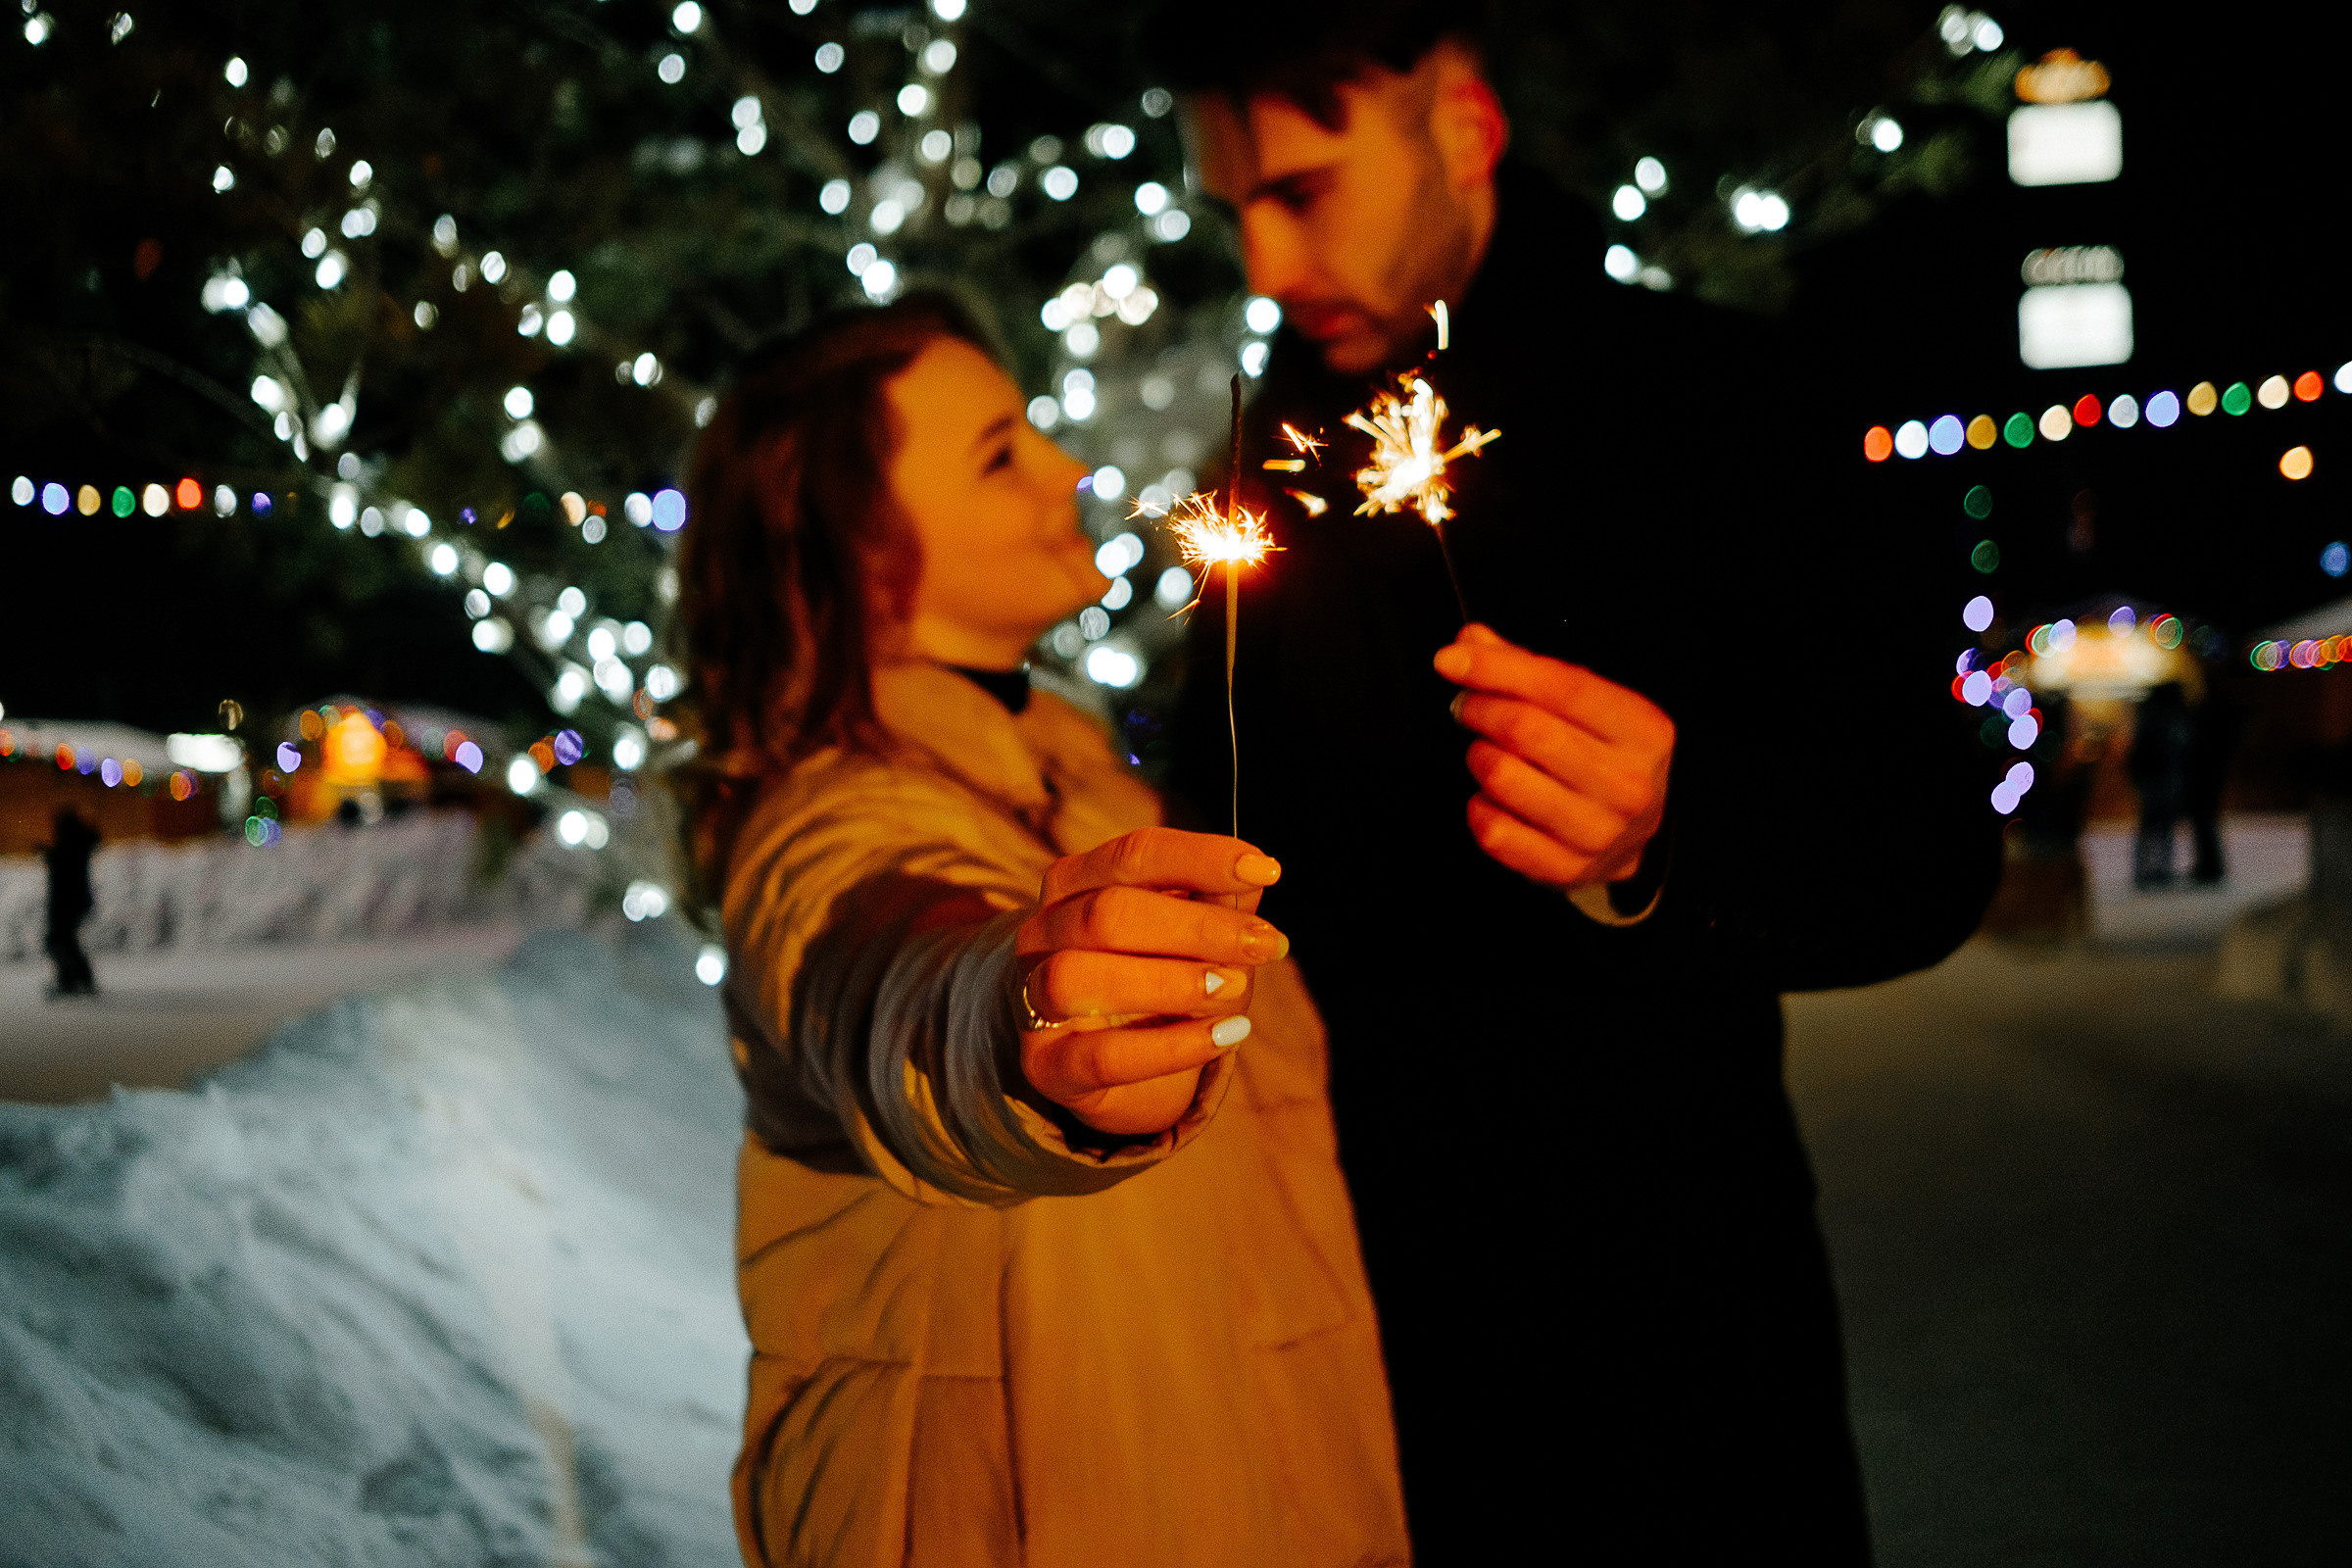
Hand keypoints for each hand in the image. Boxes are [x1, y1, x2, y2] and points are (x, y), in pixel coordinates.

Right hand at [1013, 827, 1288, 1135]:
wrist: (1112, 1063)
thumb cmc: (1158, 978)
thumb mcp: (1192, 936)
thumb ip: (1216, 903)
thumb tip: (1256, 875)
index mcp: (1075, 882)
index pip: (1133, 855)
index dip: (1200, 858)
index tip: (1265, 870)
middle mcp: (1042, 931)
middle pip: (1108, 913)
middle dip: (1198, 927)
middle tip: (1265, 945)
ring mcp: (1032, 998)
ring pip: (1078, 977)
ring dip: (1170, 981)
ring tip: (1234, 988)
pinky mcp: (1046, 1065)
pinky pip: (1099, 1057)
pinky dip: (1170, 1047)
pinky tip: (1225, 1036)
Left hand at [1433, 624, 1673, 890]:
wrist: (1637, 833)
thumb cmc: (1604, 754)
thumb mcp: (1588, 703)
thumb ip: (1529, 667)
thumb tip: (1470, 642)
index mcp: (1643, 730)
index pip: (1561, 686)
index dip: (1496, 668)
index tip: (1449, 660)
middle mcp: (1628, 783)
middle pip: (1526, 730)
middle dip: (1479, 709)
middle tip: (1466, 706)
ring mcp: (1599, 832)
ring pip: (1503, 778)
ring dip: (1478, 755)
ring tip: (1485, 750)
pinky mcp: (1565, 869)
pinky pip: (1494, 832)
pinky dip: (1478, 807)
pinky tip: (1490, 797)